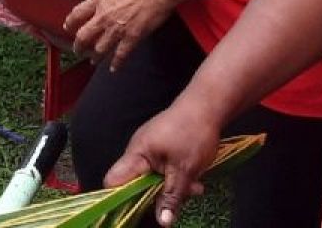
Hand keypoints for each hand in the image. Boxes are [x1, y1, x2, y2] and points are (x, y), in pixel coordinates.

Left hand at [63, 0, 175, 70]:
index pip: (77, 13)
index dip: (70, 23)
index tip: (68, 27)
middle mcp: (104, 15)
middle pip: (83, 36)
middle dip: (78, 46)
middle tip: (78, 50)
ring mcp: (116, 28)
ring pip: (99, 49)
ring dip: (95, 57)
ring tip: (94, 61)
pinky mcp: (132, 37)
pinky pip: (120, 55)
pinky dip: (115, 63)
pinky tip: (114, 68)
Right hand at [105, 102, 220, 226]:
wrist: (207, 104)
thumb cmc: (193, 133)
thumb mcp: (185, 170)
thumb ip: (171, 197)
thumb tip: (162, 223)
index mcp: (137, 154)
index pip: (114, 180)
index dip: (118, 198)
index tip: (135, 210)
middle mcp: (138, 150)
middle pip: (137, 183)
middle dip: (158, 194)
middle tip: (182, 196)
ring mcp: (150, 146)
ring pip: (154, 177)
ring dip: (173, 186)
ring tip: (196, 185)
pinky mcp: (161, 145)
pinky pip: (163, 167)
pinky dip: (177, 175)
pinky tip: (195, 176)